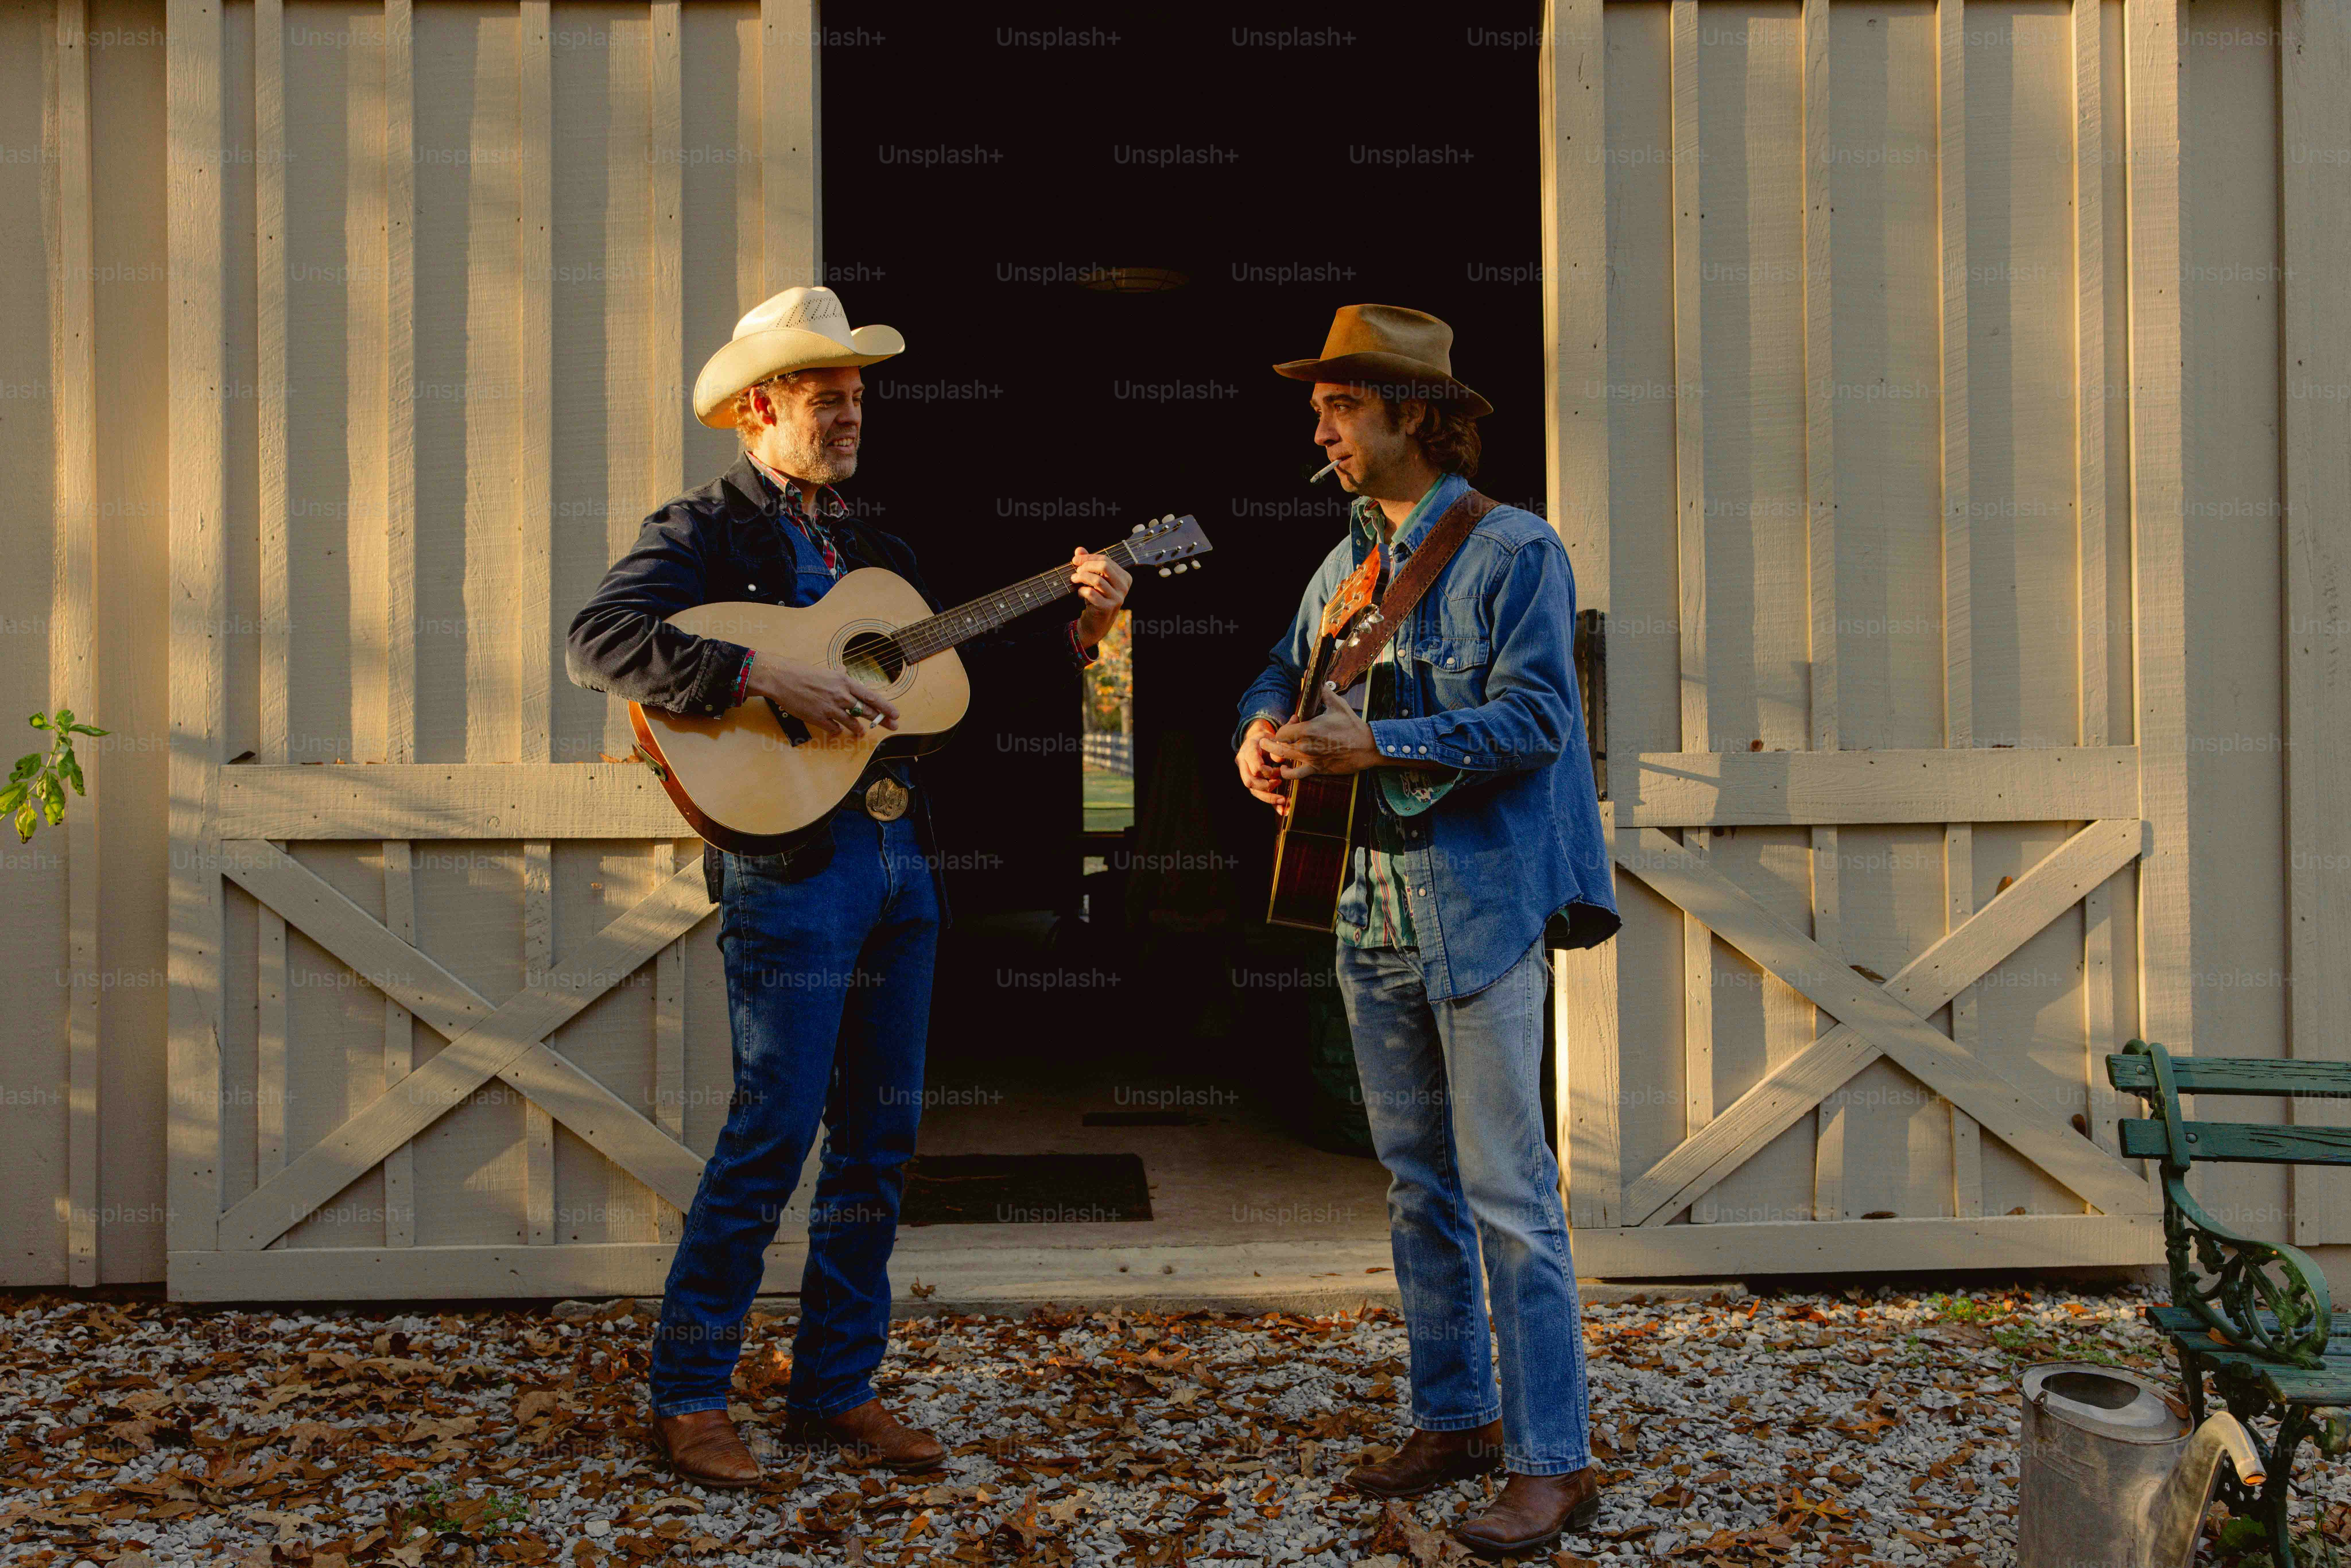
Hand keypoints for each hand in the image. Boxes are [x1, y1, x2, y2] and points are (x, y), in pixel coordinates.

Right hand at [743, 654, 899, 738]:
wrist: (782, 678)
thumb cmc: (803, 672)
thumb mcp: (826, 671)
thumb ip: (839, 674)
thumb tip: (845, 671)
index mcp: (844, 682)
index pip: (871, 696)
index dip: (886, 707)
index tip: (896, 714)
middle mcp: (841, 695)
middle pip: (867, 711)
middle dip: (882, 720)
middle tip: (892, 726)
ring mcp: (830, 708)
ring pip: (852, 723)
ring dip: (859, 730)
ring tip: (861, 733)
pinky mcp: (819, 718)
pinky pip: (834, 729)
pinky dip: (837, 731)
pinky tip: (836, 731)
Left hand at [1069, 546, 1132, 648]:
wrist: (1096, 623)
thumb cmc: (1096, 598)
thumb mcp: (1093, 579)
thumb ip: (1088, 563)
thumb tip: (1079, 550)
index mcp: (1124, 577)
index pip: (1106, 560)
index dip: (1088, 558)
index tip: (1075, 560)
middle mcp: (1124, 587)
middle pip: (1105, 566)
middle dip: (1087, 566)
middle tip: (1076, 571)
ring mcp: (1117, 598)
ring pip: (1097, 579)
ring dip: (1081, 578)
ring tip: (1074, 580)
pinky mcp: (1108, 608)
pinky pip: (1091, 593)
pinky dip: (1082, 591)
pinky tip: (1080, 594)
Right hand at [1236, 717, 1289, 813]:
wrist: (1256, 741)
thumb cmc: (1267, 738)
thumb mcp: (1274, 734)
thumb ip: (1282, 735)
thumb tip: (1291, 729)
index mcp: (1249, 749)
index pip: (1255, 765)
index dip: (1267, 771)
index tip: (1280, 770)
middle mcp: (1244, 762)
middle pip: (1249, 781)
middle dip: (1266, 786)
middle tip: (1280, 784)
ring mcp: (1246, 773)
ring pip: (1252, 790)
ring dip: (1268, 797)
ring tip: (1284, 801)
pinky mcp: (1252, 782)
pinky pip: (1258, 795)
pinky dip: (1271, 803)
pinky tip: (1283, 810)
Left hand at [1266, 682, 1382, 778]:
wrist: (1367, 746)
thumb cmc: (1352, 725)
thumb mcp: (1337, 704)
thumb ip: (1322, 692)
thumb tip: (1312, 676)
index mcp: (1308, 729)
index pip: (1282, 732)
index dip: (1283, 727)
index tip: (1291, 724)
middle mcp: (1306, 746)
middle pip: (1278, 746)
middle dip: (1270, 743)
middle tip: (1264, 741)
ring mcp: (1311, 759)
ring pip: (1284, 759)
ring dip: (1275, 754)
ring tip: (1269, 751)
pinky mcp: (1317, 769)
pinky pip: (1296, 775)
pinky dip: (1287, 773)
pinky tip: (1285, 769)